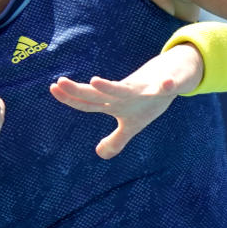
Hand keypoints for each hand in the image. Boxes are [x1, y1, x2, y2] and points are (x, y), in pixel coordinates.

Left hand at [49, 44, 202, 159]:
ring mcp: (145, 88)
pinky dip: (166, 86)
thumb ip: (116, 139)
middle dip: (81, 89)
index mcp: (116, 102)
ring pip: (126, 88)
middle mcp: (126, 93)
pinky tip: (167, 86)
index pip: (90, 102)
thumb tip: (99, 153)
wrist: (174, 73)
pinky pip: (166, 86)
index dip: (72, 98)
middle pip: (100, 93)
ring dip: (110, 86)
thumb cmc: (148, 99)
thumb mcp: (132, 124)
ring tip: (95, 81)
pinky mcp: (166, 84)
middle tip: (60, 82)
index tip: (52, 88)